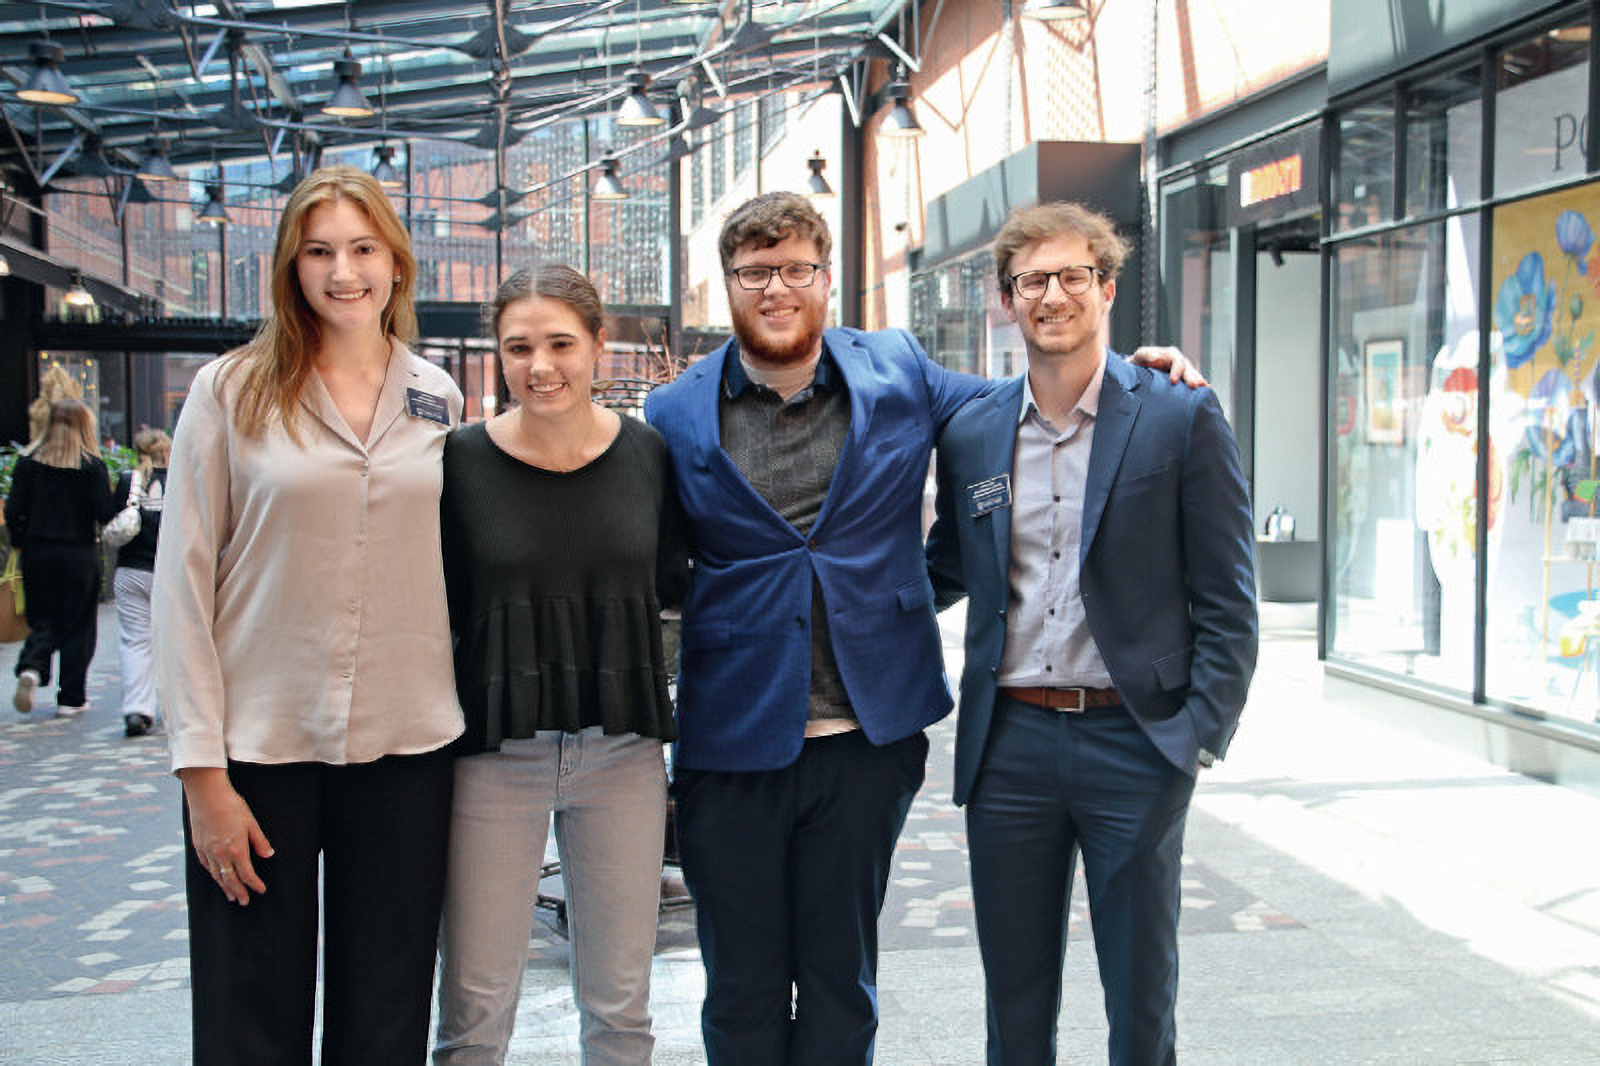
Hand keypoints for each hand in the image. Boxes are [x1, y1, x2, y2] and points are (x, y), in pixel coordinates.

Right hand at [179, 767, 273, 905]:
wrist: (207, 795)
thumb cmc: (231, 805)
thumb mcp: (251, 822)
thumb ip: (260, 841)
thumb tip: (269, 854)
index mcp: (236, 849)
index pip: (247, 874)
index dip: (254, 884)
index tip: (260, 890)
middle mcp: (221, 854)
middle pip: (230, 879)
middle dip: (238, 892)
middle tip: (244, 902)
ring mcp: (207, 851)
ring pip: (217, 875)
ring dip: (225, 887)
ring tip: (230, 896)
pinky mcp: (198, 846)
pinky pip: (206, 866)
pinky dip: (213, 875)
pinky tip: (216, 878)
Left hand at [1130, 346, 1208, 387]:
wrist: (1137, 372)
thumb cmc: (1138, 363)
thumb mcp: (1140, 356)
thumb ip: (1146, 355)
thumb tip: (1156, 357)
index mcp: (1169, 355)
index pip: (1176, 360)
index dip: (1177, 370)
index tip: (1173, 381)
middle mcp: (1178, 362)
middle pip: (1187, 368)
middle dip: (1191, 376)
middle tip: (1193, 385)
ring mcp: (1182, 371)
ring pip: (1192, 375)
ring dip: (1197, 381)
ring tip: (1203, 388)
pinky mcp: (1182, 380)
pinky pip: (1192, 382)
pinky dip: (1199, 386)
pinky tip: (1205, 391)